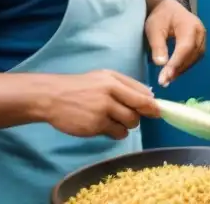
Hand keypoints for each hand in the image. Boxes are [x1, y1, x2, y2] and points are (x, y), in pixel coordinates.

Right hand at [41, 69, 158, 139]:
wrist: (52, 97)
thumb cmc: (80, 86)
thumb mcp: (104, 76)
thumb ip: (126, 84)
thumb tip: (149, 96)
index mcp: (114, 81)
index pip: (142, 96)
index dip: (152, 106)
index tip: (157, 112)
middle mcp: (110, 95)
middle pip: (137, 112)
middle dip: (137, 117)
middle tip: (128, 116)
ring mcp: (101, 112)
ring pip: (128, 125)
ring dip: (126, 126)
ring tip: (115, 121)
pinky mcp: (94, 126)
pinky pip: (115, 133)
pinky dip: (115, 132)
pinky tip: (106, 127)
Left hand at [144, 0, 206, 86]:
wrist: (171, 8)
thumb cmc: (161, 17)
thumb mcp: (154, 29)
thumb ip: (158, 46)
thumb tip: (161, 64)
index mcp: (189, 25)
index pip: (185, 48)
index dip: (175, 64)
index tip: (164, 78)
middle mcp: (200, 32)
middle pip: (192, 54)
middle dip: (178, 69)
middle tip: (164, 81)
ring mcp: (202, 37)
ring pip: (195, 58)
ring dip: (182, 69)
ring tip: (168, 78)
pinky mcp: (200, 43)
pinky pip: (195, 57)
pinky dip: (185, 65)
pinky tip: (175, 71)